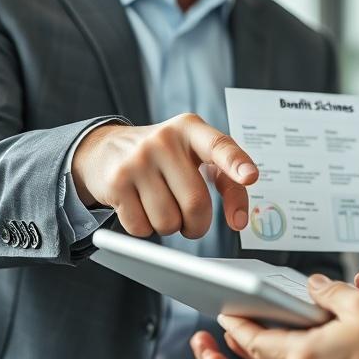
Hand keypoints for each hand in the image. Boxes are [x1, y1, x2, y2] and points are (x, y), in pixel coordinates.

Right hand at [71, 114, 257, 237]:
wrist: (107, 149)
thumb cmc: (165, 158)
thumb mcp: (195, 154)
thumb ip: (226, 179)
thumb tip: (238, 220)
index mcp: (191, 129)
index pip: (218, 146)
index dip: (236, 163)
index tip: (250, 177)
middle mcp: (164, 141)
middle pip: (195, 203)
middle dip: (198, 225)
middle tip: (193, 222)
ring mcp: (137, 161)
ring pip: (167, 222)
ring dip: (171, 228)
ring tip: (163, 208)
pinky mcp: (116, 183)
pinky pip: (142, 228)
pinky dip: (147, 228)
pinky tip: (141, 208)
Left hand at [217, 274, 358, 358]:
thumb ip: (331, 292)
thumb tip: (315, 284)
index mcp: (306, 354)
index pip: (257, 342)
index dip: (238, 327)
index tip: (226, 316)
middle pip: (270, 357)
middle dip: (257, 338)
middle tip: (249, 319)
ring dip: (285, 350)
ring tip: (287, 330)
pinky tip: (322, 349)